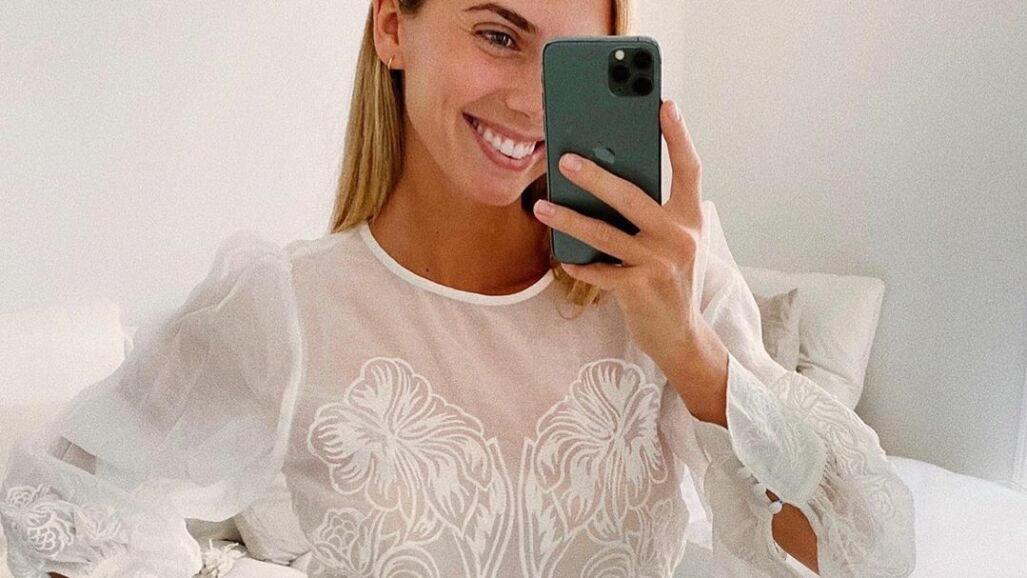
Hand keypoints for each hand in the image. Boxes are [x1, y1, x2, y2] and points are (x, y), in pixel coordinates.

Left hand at [532, 99, 709, 376]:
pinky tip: (561, 254)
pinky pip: (598, 270)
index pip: (690, 169)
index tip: (664, 104)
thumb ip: (649, 214)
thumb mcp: (670, 243)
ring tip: (542, 205)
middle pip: (633, 197)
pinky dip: (578, 262)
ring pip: (605, 234)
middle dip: (596, 176)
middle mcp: (680, 237)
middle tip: (566, 158)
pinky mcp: (640, 289)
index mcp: (691, 218)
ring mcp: (660, 264)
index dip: (678, 136)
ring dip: (569, 218)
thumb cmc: (668, 281)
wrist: (680, 337)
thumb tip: (604, 182)